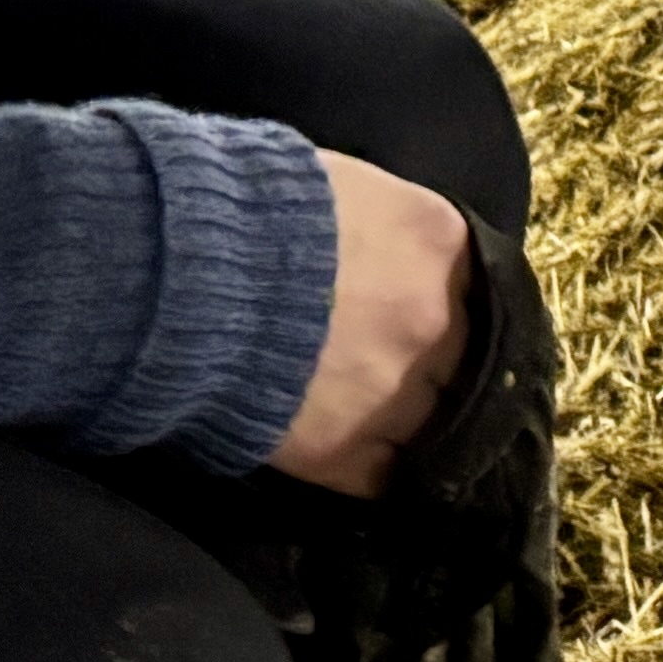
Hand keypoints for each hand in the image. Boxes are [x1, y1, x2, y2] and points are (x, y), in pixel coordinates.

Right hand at [270, 150, 476, 491]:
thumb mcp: (336, 186)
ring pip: (440, 426)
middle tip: (414, 377)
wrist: (180, 275)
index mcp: (439, 242)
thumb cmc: (244, 206)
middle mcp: (438, 318)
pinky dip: (378, 470)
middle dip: (446, 368)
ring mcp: (400, 391)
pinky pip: (387, 475)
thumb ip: (384, 221)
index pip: (481, 288)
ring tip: (388, 426)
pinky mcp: (350, 452)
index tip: (444, 321)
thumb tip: (386, 244)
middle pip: (471, 359)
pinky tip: (359, 459)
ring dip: (420, 426)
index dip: (458, 309)